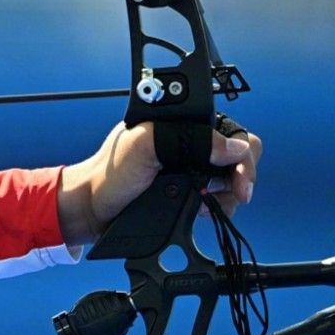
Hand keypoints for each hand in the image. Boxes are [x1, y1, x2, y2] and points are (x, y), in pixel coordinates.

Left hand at [58, 120, 262, 246]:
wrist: (93, 209)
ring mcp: (192, 169)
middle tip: (236, 194)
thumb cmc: (110, 173)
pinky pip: (219, 198)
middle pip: (238, 155)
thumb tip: (234, 147)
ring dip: (228, 195)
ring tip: (206, 204)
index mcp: (182, 124)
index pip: (230, 130)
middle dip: (240, 176)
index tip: (239, 176)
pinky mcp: (189, 192)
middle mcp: (191, 144)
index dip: (242, 152)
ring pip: (232, 179)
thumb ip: (188, 139)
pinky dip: (217, 207)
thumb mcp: (144, 146)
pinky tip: (201, 210)